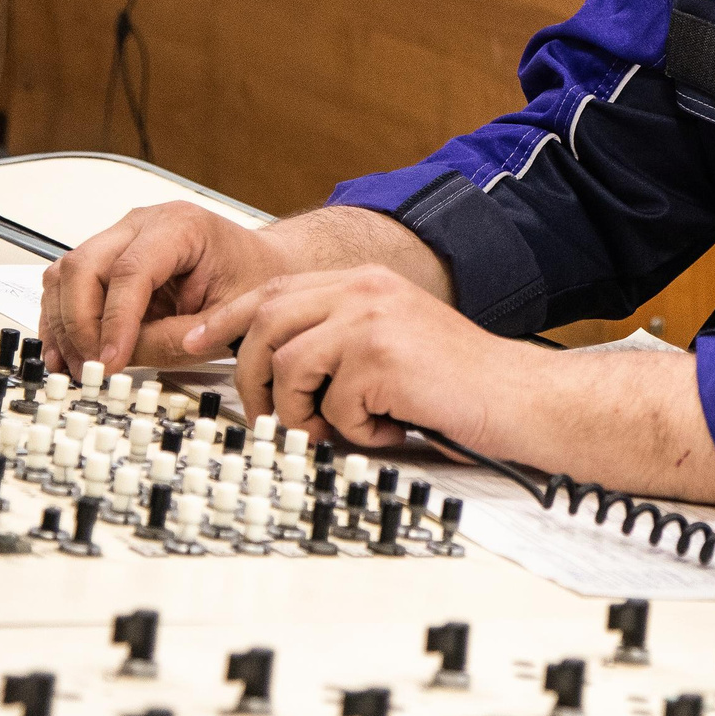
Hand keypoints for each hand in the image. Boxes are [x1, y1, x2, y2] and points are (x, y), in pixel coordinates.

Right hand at [40, 201, 452, 374]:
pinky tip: (68, 351)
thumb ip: (175, 338)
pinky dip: (62, 318)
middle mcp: (144, 223)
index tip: (109, 361)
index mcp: (181, 227)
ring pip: (67, 272)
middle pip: (85, 266)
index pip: (131, 271)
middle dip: (79, 323)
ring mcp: (121, 236)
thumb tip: (122, 358)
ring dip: (63, 323)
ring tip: (74, 366)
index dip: (114, 321)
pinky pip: (68, 282)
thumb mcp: (230, 318)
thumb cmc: (254, 280)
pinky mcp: (109, 257)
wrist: (262, 266)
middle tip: (90, 368)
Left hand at [185, 266, 515, 448]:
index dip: (225, 318)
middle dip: (251, 379)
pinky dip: (354, 432)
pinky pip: (331, 407)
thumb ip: (336, 343)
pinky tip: (390, 427)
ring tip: (343, 428)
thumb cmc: (459, 385)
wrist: (519, 399)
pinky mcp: (381, 357)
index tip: (195, 342)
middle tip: (269, 419)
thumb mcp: (388, 344)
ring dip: (303, 413)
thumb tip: (272, 374)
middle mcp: (365, 290)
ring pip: (287, 367)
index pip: (273, 289)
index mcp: (364, 283)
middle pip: (265, 323)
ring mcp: (371, 319)